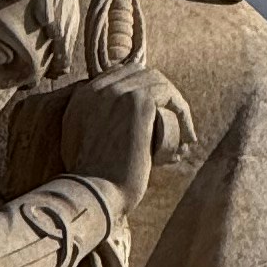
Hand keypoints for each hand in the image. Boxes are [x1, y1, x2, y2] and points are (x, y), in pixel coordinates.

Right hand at [55, 60, 194, 211]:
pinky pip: (168, 94)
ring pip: (156, 81)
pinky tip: (188, 135)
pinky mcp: (138, 103)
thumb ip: (89, 127)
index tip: (156, 115)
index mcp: (81, 96)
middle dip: (159, 93)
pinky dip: (182, 111)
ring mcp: (116, 92)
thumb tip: (110, 124)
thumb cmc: (89, 182)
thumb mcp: (79, 147)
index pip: (119, 76)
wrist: (93, 193)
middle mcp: (96, 87)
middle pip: (138, 73)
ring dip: (174, 102)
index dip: (141, 91)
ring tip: (185, 131)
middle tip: (174, 120)